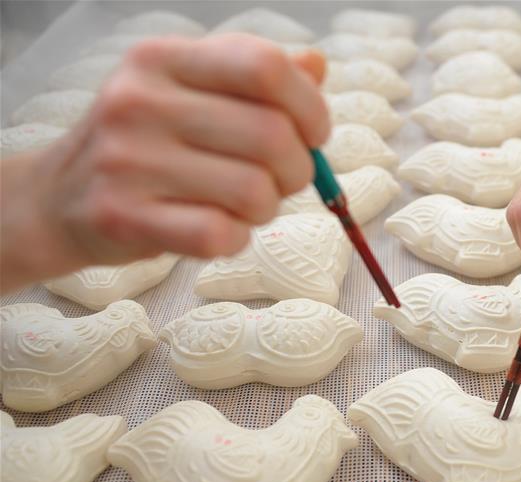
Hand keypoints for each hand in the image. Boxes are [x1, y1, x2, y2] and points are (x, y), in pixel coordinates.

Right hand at [0, 34, 328, 293]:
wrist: (60, 198)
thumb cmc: (148, 144)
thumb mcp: (190, 93)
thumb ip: (251, 79)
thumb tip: (315, 64)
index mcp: (163, 58)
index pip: (264, 66)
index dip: (310, 106)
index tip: (314, 134)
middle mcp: (140, 100)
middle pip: (272, 135)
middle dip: (298, 169)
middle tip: (283, 181)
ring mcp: (126, 159)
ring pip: (254, 191)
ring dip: (266, 208)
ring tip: (244, 205)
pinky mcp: (123, 216)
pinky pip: (220, 235)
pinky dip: (235, 239)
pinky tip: (217, 229)